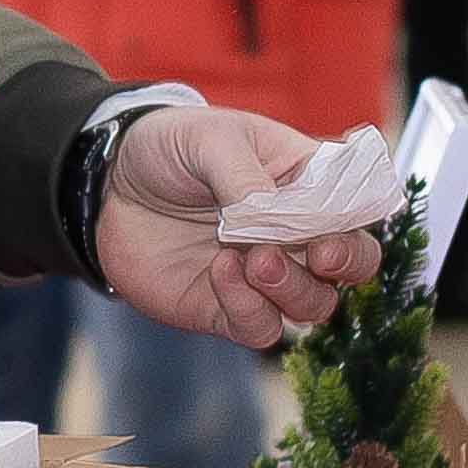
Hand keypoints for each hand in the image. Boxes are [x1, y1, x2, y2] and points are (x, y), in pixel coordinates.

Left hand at [90, 103, 383, 350]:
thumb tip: (274, 220)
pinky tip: (221, 272)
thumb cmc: (171, 147)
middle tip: (314, 254)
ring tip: (254, 258)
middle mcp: (297, 233)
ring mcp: (266, 274)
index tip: (331, 232)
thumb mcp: (212, 140)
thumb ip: (247, 179)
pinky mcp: (228, 307)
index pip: (359, 211)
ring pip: (314, 304)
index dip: (358, 226)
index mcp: (307, 182)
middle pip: (354, 265)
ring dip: (292, 288)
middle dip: (345, 265)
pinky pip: (260, 327)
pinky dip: (250, 307)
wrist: (108, 182)